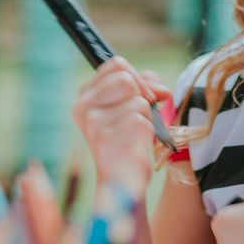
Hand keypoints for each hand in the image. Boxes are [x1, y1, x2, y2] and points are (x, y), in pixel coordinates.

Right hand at [72, 57, 170, 194]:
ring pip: (138, 102)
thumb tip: (159, 89)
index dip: (139, 78)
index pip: (117, 64)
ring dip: (148, 117)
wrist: (122, 178)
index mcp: (86, 96)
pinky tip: (136, 145)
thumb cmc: (128, 138)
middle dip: (144, 96)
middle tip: (143, 116)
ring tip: (136, 134)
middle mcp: (83, 108)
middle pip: (127, 79)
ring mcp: (93, 125)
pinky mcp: (106, 141)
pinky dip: (148, 132)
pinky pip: (142, 121)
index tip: (146, 96)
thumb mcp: (133, 105)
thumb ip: (145, 85)